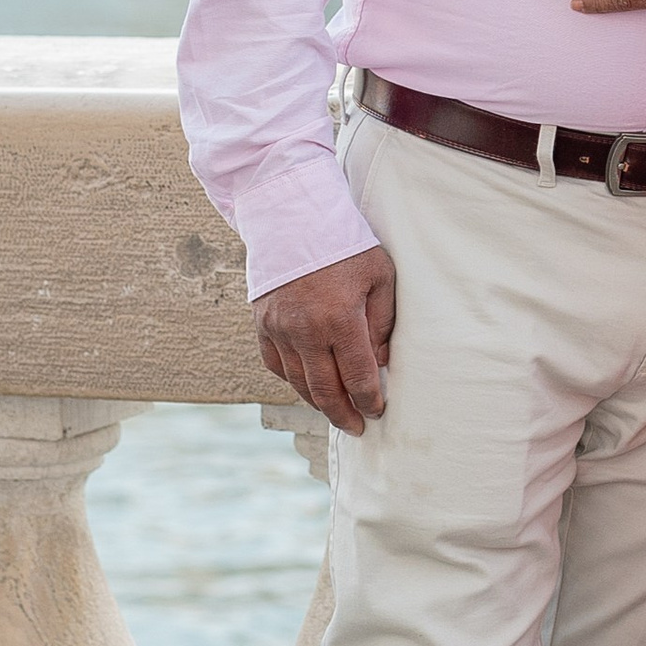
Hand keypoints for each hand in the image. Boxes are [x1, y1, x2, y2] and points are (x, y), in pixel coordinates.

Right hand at [256, 246, 395, 433]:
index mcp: (340, 319)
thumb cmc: (344, 245)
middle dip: (343, 414)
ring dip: (318, 403)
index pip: (357, 377)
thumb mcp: (379, 276)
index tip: (376, 411)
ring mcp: (280, 329)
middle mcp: (306, 331)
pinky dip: (292, 381)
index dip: (368, 401)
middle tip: (355, 427)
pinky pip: (276, 365)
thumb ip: (383, 321)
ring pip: (299, 383)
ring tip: (334, 411)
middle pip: (325, 390)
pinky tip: (307, 386)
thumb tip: (380, 361)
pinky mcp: (263, 324)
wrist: (293, 218)